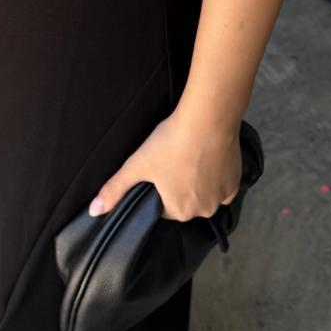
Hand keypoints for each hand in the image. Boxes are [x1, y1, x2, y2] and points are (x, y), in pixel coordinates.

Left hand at [88, 107, 241, 221]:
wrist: (208, 119)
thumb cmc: (171, 143)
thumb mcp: (137, 165)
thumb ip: (115, 189)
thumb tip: (93, 211)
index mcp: (179, 211)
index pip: (162, 207)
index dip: (158, 188)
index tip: (160, 168)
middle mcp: (204, 211)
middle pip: (185, 202)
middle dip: (179, 186)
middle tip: (175, 159)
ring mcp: (223, 197)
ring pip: (204, 194)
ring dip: (198, 182)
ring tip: (191, 157)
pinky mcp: (236, 182)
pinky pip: (222, 187)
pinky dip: (215, 176)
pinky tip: (207, 159)